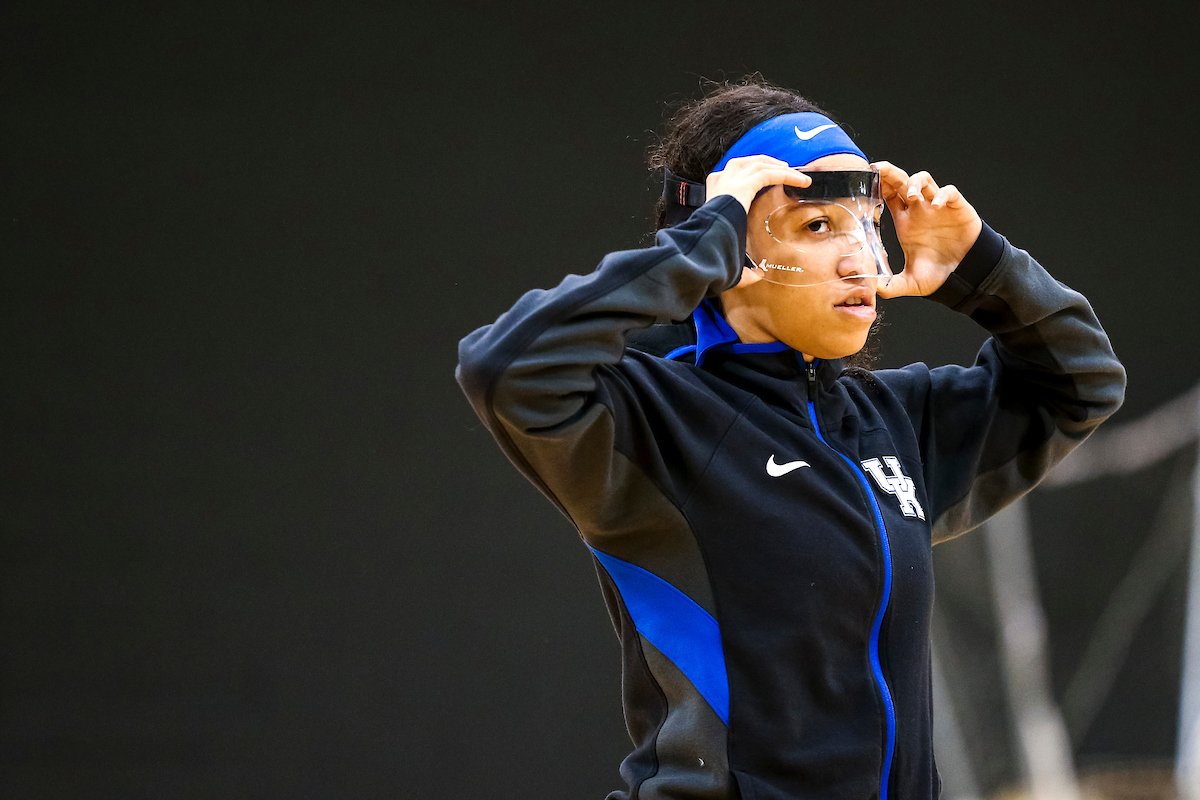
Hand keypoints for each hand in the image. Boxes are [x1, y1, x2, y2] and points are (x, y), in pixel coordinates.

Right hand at [707, 156, 810, 287]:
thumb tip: (758, 275)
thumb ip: (743, 265)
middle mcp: (719, 184)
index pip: (729, 176)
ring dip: (778, 166)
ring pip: (758, 164)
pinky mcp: (743, 185)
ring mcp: (730, 182)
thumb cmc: (710, 253)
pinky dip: (787, 175)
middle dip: (764, 162)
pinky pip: (769, 173)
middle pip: (744, 163)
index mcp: (712, 197)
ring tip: (795, 172)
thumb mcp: (727, 255)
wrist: (703, 247)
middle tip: (783, 168)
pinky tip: (802, 181)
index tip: (765, 179)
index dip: (748, 174)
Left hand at [872, 161, 981, 298]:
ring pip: (924, 180)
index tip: (866, 180)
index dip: (879, 185)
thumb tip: (874, 289)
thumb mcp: (911, 282)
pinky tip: (935, 206)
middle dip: (890, 172)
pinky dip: (942, 194)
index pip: (888, 195)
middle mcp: (919, 210)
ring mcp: (937, 207)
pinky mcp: (957, 208)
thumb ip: (892, 285)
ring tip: (911, 196)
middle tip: (878, 169)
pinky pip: (949, 192)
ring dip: (915, 182)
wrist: (965, 275)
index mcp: (906, 222)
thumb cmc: (938, 274)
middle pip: (902, 181)